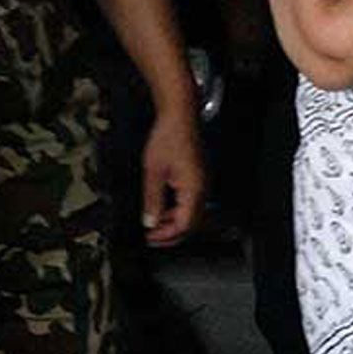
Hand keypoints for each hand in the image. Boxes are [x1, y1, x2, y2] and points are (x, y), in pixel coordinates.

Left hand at [141, 103, 206, 247]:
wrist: (179, 116)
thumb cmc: (169, 137)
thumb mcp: (153, 171)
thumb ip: (152, 200)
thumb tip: (150, 221)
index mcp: (193, 189)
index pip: (184, 224)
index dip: (166, 235)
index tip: (150, 237)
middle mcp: (202, 188)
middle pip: (192, 223)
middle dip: (172, 233)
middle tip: (153, 237)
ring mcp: (202, 182)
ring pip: (193, 214)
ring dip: (175, 222)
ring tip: (155, 223)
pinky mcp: (198, 177)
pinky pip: (192, 202)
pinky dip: (178, 210)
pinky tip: (164, 207)